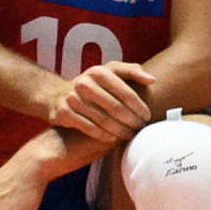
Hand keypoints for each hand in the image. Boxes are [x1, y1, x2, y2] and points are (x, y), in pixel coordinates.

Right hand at [46, 58, 160, 143]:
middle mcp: (84, 83)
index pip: (126, 92)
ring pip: (104, 120)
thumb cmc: (94, 84)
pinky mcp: (64, 113)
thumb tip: (152, 80)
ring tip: (130, 135)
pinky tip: (114, 138)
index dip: (139, 107)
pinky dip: (104, 135)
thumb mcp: (110, 71)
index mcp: (99, 72)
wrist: (58, 95)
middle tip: (141, 128)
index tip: (147, 116)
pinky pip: (89, 128)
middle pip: (116, 108)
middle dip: (132, 121)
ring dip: (121, 130)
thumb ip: (132, 71)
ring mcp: (73, 98)